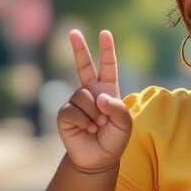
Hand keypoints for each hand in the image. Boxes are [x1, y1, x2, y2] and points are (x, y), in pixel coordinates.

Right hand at [57, 29, 132, 171]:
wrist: (98, 158)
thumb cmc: (113, 140)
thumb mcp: (125, 124)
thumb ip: (118, 108)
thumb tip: (98, 96)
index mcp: (108, 90)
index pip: (108, 67)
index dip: (107, 51)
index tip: (105, 34)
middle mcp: (90, 92)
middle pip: (83, 66)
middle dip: (78, 48)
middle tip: (74, 32)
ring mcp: (76, 101)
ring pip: (84, 97)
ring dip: (94, 114)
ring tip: (97, 126)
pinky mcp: (65, 113)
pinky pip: (74, 111)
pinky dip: (83, 121)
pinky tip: (86, 129)